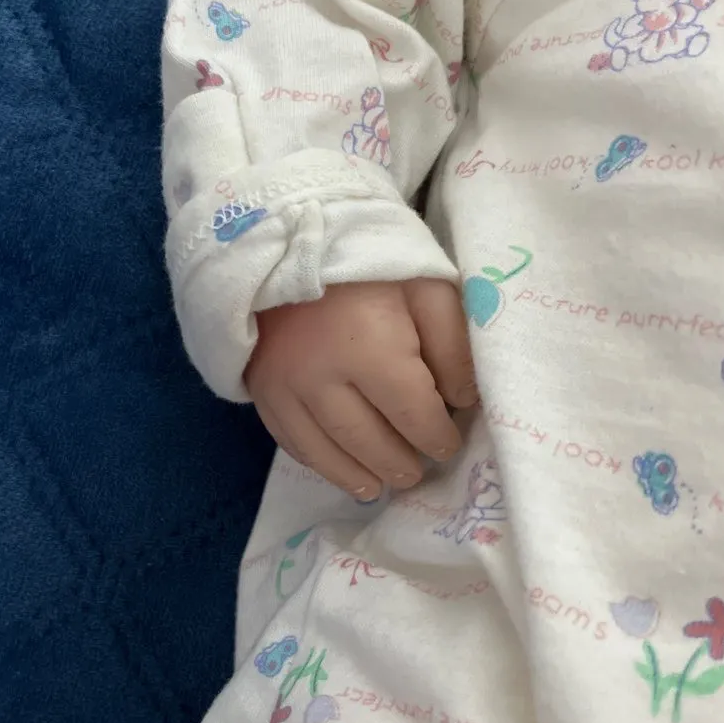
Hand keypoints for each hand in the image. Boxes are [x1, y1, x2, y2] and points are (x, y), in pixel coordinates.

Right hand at [245, 279, 477, 499]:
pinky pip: (290, 441)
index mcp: (370, 349)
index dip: (437, 437)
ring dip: (358, 476)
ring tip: (382, 485)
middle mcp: (321, 377)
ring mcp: (284, 386)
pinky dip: (318, 461)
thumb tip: (462, 403)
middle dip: (400, 463)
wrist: (290, 236)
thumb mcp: (429, 288)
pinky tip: (340, 468)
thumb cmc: (370, 262)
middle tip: (418, 471)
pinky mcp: (260, 387)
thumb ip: (454, 346)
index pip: (413, 415)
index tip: (449, 442)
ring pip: (326, 452)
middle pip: (368, 442)